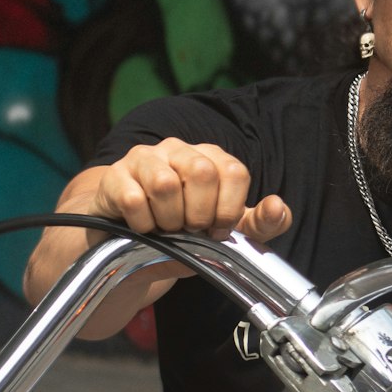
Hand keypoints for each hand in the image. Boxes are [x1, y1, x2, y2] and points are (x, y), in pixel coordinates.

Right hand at [90, 139, 291, 263]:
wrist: (128, 242)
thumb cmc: (182, 230)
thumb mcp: (224, 231)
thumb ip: (259, 223)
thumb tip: (278, 207)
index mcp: (210, 157)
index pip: (235, 172)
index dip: (229, 210)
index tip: (217, 229)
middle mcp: (178, 149)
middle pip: (202, 172)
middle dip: (199, 215)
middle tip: (190, 229)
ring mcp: (144, 159)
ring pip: (165, 184)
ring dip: (169, 220)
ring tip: (166, 228)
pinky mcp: (114, 176)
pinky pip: (133, 200)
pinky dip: (143, 225)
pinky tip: (143, 227)